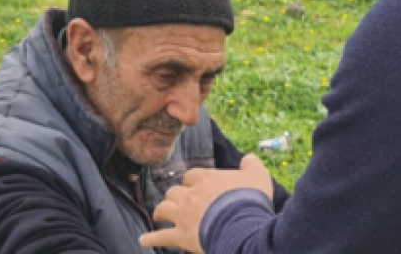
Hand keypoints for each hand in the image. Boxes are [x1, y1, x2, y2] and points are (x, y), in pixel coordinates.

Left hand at [139, 155, 272, 252]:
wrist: (242, 225)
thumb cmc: (250, 200)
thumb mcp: (258, 176)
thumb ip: (251, 165)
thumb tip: (248, 159)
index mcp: (206, 179)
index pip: (191, 175)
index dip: (192, 181)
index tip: (196, 186)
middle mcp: (191, 195)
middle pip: (174, 191)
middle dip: (175, 196)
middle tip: (179, 201)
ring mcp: (183, 215)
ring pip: (164, 209)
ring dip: (161, 211)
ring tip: (160, 215)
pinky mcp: (181, 236)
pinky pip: (161, 237)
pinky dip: (151, 239)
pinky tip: (142, 241)